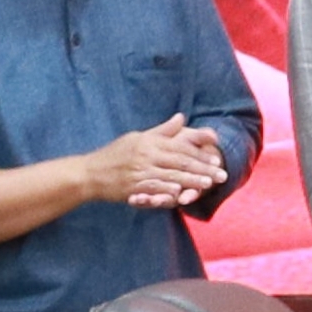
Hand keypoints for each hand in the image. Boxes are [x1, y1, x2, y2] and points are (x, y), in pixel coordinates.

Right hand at [88, 117, 229, 213]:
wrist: (89, 173)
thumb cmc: (115, 154)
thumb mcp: (138, 137)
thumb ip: (162, 131)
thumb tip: (181, 118)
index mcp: (149, 142)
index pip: (180, 146)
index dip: (200, 152)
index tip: (217, 158)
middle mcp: (146, 154)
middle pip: (180, 161)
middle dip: (203, 168)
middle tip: (222, 174)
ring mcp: (139, 170)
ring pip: (170, 175)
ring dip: (191, 180)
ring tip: (209, 184)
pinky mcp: (132, 186)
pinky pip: (153, 188)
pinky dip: (167, 190)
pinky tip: (180, 193)